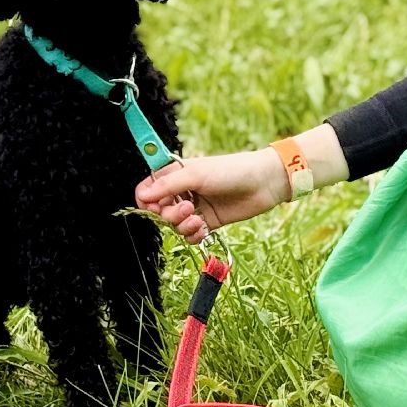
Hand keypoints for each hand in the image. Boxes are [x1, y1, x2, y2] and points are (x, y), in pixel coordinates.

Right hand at [135, 149, 288, 244]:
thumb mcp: (196, 174)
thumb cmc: (231, 170)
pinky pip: (189, 235)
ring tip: (197, 220)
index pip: (148, 189)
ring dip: (182, 226)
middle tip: (187, 209)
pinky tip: (203, 229)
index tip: (155, 207)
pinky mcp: (207, 221)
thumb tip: (143, 195)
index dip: (147, 201)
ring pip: (174, 225)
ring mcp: (195, 207)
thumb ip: (167, 185)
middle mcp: (183, 191)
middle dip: (169, 215)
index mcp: (176, 174)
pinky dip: (193, 235)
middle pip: (159, 210)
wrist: (263, 184)